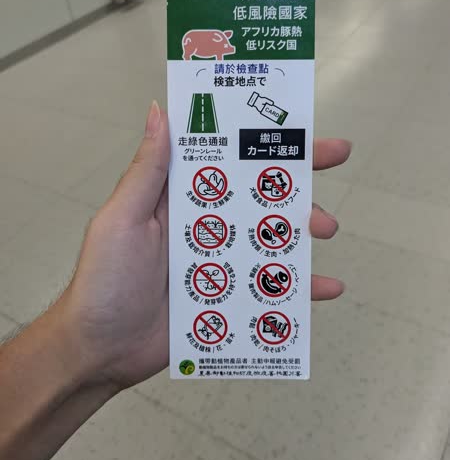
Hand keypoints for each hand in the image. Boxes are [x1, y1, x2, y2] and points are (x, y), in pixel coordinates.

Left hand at [58, 101, 350, 390]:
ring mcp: (222, 261)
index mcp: (182, 198)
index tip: (294, 119)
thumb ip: (147, 171)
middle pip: (259, 193)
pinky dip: (301, 289)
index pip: (225, 156)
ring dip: (303, 227)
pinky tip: (330, 288)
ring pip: (272, 236)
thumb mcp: (122, 218)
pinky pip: (272, 289)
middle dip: (297, 172)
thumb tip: (160, 110)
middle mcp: (207, 224)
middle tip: (337, 155)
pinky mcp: (231, 297)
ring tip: (325, 228)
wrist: (103, 348)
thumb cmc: (107, 278)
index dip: (258, 136)